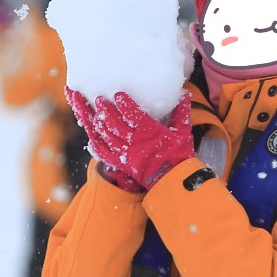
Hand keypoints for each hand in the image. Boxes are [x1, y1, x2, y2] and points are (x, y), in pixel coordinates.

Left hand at [68, 89, 193, 189]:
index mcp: (150, 133)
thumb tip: (185, 94)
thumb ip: (182, 112)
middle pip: (116, 124)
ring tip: (95, 113)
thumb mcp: (183, 133)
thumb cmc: (179, 157)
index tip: (118, 95)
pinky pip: (106, 155)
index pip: (134, 115)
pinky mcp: (123, 165)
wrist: (172, 182)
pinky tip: (91, 140)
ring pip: (108, 137)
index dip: (125, 104)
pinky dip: (97, 148)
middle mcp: (136, 143)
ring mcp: (127, 154)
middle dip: (106, 111)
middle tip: (99, 100)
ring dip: (100, 124)